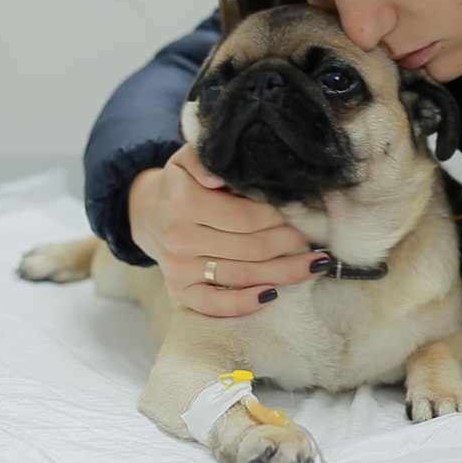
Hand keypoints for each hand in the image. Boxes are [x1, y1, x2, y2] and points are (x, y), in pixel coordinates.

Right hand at [127, 143, 330, 316]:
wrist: (147, 212)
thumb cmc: (181, 182)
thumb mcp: (190, 158)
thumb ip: (208, 158)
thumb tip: (220, 175)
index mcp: (183, 202)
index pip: (246, 217)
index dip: (279, 219)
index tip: (301, 216)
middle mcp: (179, 238)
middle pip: (250, 248)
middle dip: (289, 245)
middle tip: (313, 240)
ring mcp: (178, 268)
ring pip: (242, 275)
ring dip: (284, 273)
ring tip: (314, 266)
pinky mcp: (179, 290)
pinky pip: (213, 304)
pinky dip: (244, 303)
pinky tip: (272, 294)